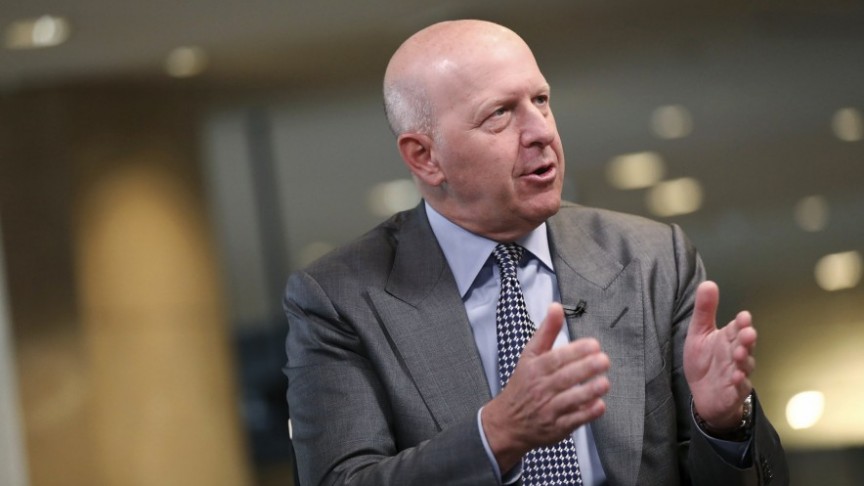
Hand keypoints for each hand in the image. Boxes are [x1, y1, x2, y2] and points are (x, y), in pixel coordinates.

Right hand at [481, 302, 609, 471]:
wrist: (508, 421)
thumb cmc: (523, 384)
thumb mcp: (529, 355)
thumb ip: (546, 332)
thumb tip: (556, 307)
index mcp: (534, 369)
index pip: (556, 358)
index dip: (576, 351)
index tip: (594, 345)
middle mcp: (540, 388)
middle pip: (565, 377)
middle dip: (586, 368)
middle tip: (604, 361)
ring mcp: (548, 409)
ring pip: (570, 399)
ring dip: (589, 390)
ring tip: (604, 382)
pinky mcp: (556, 428)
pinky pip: (573, 420)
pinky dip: (587, 413)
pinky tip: (599, 405)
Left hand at [684, 281, 756, 431]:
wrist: (703, 394)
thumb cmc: (704, 361)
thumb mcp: (698, 333)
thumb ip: (704, 310)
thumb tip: (708, 283)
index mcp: (727, 338)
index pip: (736, 328)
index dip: (741, 323)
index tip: (743, 316)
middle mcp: (735, 354)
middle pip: (745, 345)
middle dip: (747, 338)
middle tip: (747, 332)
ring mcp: (737, 373)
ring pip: (745, 365)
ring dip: (744, 359)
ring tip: (739, 353)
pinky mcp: (734, 391)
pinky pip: (740, 387)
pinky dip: (739, 382)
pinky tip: (736, 377)